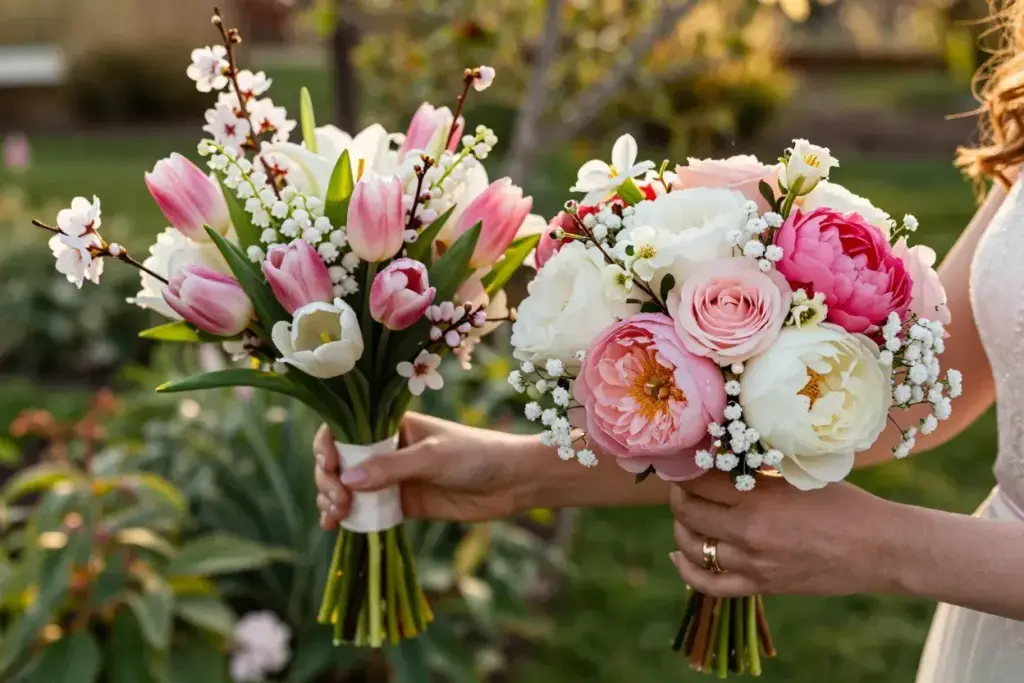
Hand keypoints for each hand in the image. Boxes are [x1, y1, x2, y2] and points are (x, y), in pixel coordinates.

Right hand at [314, 413, 536, 528]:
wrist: (512, 482)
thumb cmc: (475, 455)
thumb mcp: (432, 456)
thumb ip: (391, 468)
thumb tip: (347, 479)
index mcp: (392, 425)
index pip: (345, 430)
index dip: (327, 446)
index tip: (328, 466)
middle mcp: (387, 450)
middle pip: (341, 462)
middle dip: (329, 480)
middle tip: (338, 500)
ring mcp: (393, 478)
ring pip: (349, 488)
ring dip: (333, 500)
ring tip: (335, 516)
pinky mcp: (402, 505)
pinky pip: (368, 510)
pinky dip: (349, 518)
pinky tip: (337, 527)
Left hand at [668, 476, 899, 597]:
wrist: (879, 548)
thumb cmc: (844, 503)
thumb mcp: (797, 477)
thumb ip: (758, 473)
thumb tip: (720, 456)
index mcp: (759, 499)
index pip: (699, 482)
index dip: (685, 471)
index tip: (684, 463)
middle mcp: (750, 533)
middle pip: (689, 513)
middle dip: (679, 496)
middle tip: (683, 486)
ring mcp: (754, 564)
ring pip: (694, 547)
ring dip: (682, 529)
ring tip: (685, 515)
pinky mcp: (762, 586)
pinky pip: (710, 585)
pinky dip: (688, 571)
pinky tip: (679, 557)